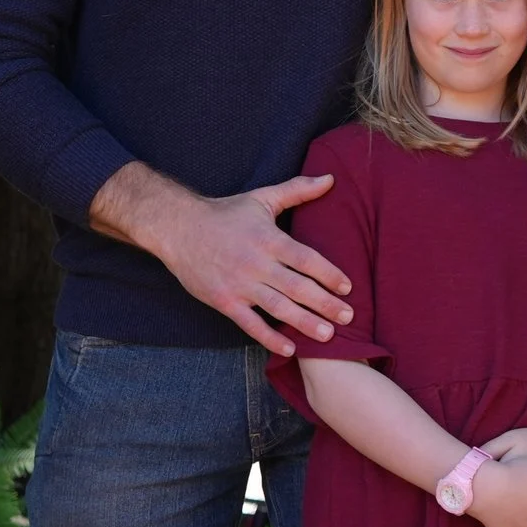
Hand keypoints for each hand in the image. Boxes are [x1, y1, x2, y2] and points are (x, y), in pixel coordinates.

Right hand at [91, 164, 352, 355]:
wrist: (178, 227)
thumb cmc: (225, 213)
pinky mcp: (224, 301)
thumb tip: (331, 177)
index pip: (305, 258)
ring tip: (327, 336)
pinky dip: (269, 337)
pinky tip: (289, 348)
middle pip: (297, 287)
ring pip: (278, 308)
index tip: (348, 287)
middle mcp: (256, 263)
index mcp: (268, 239)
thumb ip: (298, 190)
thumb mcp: (262, 198)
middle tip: (348, 317)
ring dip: (304, 323)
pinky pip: (250, 324)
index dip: (328, 273)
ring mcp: (239, 284)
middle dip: (325, 303)